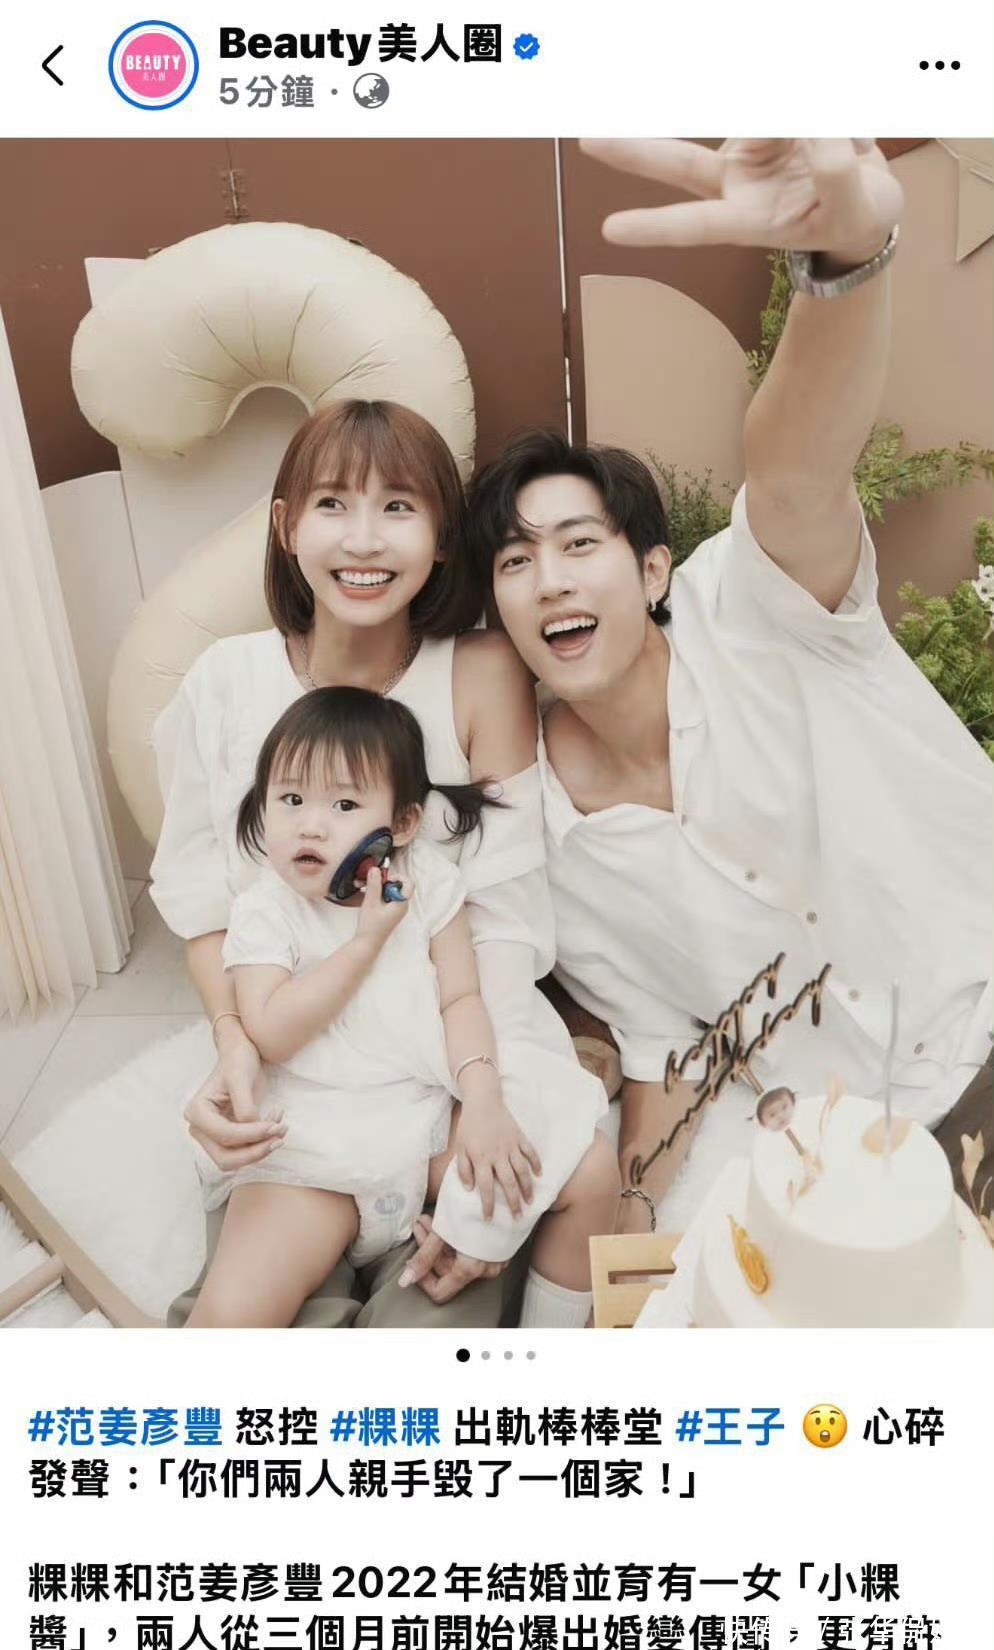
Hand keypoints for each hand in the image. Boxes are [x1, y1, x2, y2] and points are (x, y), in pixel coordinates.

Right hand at [185, 1024, 285, 1169]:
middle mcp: (199, 1128)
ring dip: (259, 1151)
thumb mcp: (241, 1079)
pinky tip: (275, 1124)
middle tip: (279, 1137)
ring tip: (280, 1129)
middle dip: (254, 1152)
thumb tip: (253, 1130)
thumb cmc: (238, 1061)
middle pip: (225, 1157)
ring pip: (234, 1161)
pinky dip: (260, 1145)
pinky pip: (242, 1152)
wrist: (241, 1055)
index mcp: (197, 1111)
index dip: (252, 1135)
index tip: (276, 1126)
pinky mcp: (225, 1139)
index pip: (224, 1135)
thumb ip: (245, 1107)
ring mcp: (210, 1136)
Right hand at [356, 865, 409, 945]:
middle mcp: (402, 905)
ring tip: (362, 887)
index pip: (408, 882)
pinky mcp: (390, 911)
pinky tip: (365, 894)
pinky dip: (376, 893)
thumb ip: (374, 884)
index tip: (384, 878)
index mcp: (401, 903)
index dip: (397, 876)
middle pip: (398, 885)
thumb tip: (375, 869)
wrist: (367, 943)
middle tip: (369, 881)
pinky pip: (386, 897)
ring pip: (390, 890)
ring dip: (377, 886)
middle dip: (382, 880)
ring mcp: (396, 909)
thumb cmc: (370, 926)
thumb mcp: (370, 902)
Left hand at [398, 1213, 505, 1303]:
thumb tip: (405, 1282)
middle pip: (447, 1271)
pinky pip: (472, 1253)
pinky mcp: (498, 1250)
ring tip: (431, 1219)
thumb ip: (423, 1258)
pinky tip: (450, 1223)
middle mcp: (486, 1270)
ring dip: (441, 1243)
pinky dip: (457, 1241)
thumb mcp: (444, 1231)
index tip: (415, 1260)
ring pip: (458, 1260)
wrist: (505, 1187)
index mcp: (471, 1269)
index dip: (422, 1279)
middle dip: (430, 1250)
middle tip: (422, 1225)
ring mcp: (494, 1261)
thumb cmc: (474, 1206)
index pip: (439, 1292)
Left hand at [455, 1101, 541, 1218]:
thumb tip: (469, 1189)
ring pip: (522, 1171)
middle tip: (518, 1217)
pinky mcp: (519, 1137)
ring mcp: (511, 1146)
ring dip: (527, 1188)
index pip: (485, 1187)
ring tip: (531, 1202)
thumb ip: (463, 1169)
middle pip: (508, 1183)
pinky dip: (536, 1164)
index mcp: (481, 1158)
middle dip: (513, 1202)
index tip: (489, 1218)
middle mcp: (498, 1155)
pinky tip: (539, 1175)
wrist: (483, 1101)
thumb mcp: (460, 1147)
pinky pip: (531, 1152)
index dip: (488, 1205)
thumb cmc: (469, 1126)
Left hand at [581, 139, 902, 265]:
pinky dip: (810, 111)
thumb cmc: (854, 216)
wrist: (865, 197)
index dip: (656, 227)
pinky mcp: (762, 121)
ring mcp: (744, 149)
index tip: (610, 231)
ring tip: (842, 140)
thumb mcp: (853, 209)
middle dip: (632, 150)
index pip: (695, 226)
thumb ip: (837, 176)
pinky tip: (837, 126)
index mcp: (748, 221)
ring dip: (790, 122)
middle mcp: (734, 184)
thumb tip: (814, 132)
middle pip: (678, 163)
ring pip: (750, 118)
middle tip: (586, 141)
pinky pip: (778, 104)